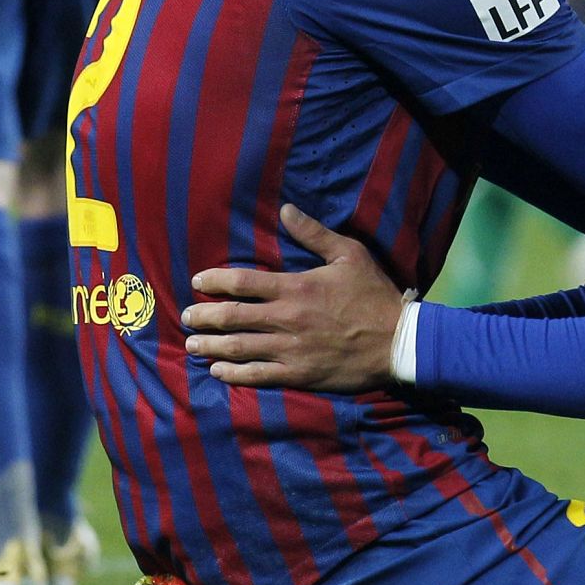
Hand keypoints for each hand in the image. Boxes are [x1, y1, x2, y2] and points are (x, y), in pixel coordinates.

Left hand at [182, 204, 402, 392]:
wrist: (399, 341)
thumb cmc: (375, 295)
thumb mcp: (351, 254)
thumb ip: (315, 234)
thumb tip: (286, 209)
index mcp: (296, 288)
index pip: (242, 282)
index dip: (214, 281)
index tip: (198, 282)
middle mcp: (287, 318)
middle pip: (232, 317)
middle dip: (203, 317)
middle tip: (186, 317)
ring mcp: (291, 349)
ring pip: (238, 348)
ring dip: (210, 346)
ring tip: (192, 345)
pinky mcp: (299, 373)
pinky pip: (258, 375)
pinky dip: (234, 374)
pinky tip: (218, 371)